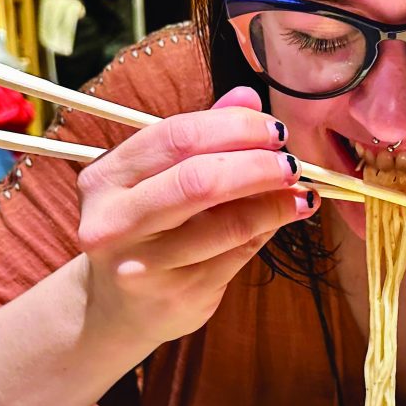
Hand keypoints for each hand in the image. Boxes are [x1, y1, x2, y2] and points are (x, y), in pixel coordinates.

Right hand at [76, 87, 319, 347]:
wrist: (118, 308)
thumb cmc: (143, 230)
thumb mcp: (156, 178)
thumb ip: (200, 137)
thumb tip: (249, 98)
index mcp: (105, 178)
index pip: (175, 137)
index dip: (233, 128)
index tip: (272, 129)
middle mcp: (113, 222)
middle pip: (198, 181)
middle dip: (257, 164)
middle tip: (290, 162)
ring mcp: (144, 266)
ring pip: (225, 224)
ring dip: (274, 202)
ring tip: (301, 191)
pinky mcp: (178, 296)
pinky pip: (236, 254)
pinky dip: (269, 229)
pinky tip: (287, 216)